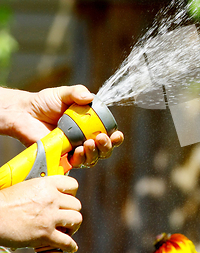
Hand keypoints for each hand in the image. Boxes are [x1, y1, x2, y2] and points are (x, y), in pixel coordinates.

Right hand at [0, 176, 81, 251]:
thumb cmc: (3, 204)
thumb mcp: (26, 187)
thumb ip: (42, 190)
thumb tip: (50, 195)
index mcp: (47, 185)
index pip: (72, 185)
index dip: (72, 193)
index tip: (70, 198)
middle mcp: (51, 199)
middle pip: (76, 204)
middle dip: (72, 212)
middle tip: (66, 217)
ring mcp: (50, 216)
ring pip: (76, 219)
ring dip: (73, 226)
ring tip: (67, 229)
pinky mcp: (45, 234)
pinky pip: (66, 241)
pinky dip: (70, 246)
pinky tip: (69, 247)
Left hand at [1, 85, 123, 167]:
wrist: (24, 113)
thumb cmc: (45, 102)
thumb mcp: (64, 94)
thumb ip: (77, 92)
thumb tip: (90, 97)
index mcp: (90, 126)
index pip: (109, 135)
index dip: (116, 138)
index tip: (117, 134)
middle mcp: (85, 139)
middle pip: (104, 150)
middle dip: (107, 146)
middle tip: (101, 138)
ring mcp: (73, 150)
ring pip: (92, 159)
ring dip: (95, 153)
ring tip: (88, 143)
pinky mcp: (61, 158)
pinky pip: (75, 164)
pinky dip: (80, 159)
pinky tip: (78, 150)